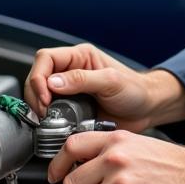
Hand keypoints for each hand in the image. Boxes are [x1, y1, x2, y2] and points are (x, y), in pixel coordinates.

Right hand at [24, 43, 184, 131]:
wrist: (148, 110)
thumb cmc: (136, 90)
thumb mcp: (111, 81)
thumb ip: (82, 79)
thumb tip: (52, 83)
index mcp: (80, 57)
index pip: (46, 59)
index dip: (38, 77)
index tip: (45, 97)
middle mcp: (71, 72)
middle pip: (38, 77)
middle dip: (36, 95)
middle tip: (44, 113)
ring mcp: (70, 91)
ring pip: (41, 95)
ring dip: (40, 109)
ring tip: (49, 120)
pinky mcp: (71, 109)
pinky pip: (52, 112)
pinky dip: (50, 120)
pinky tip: (57, 126)